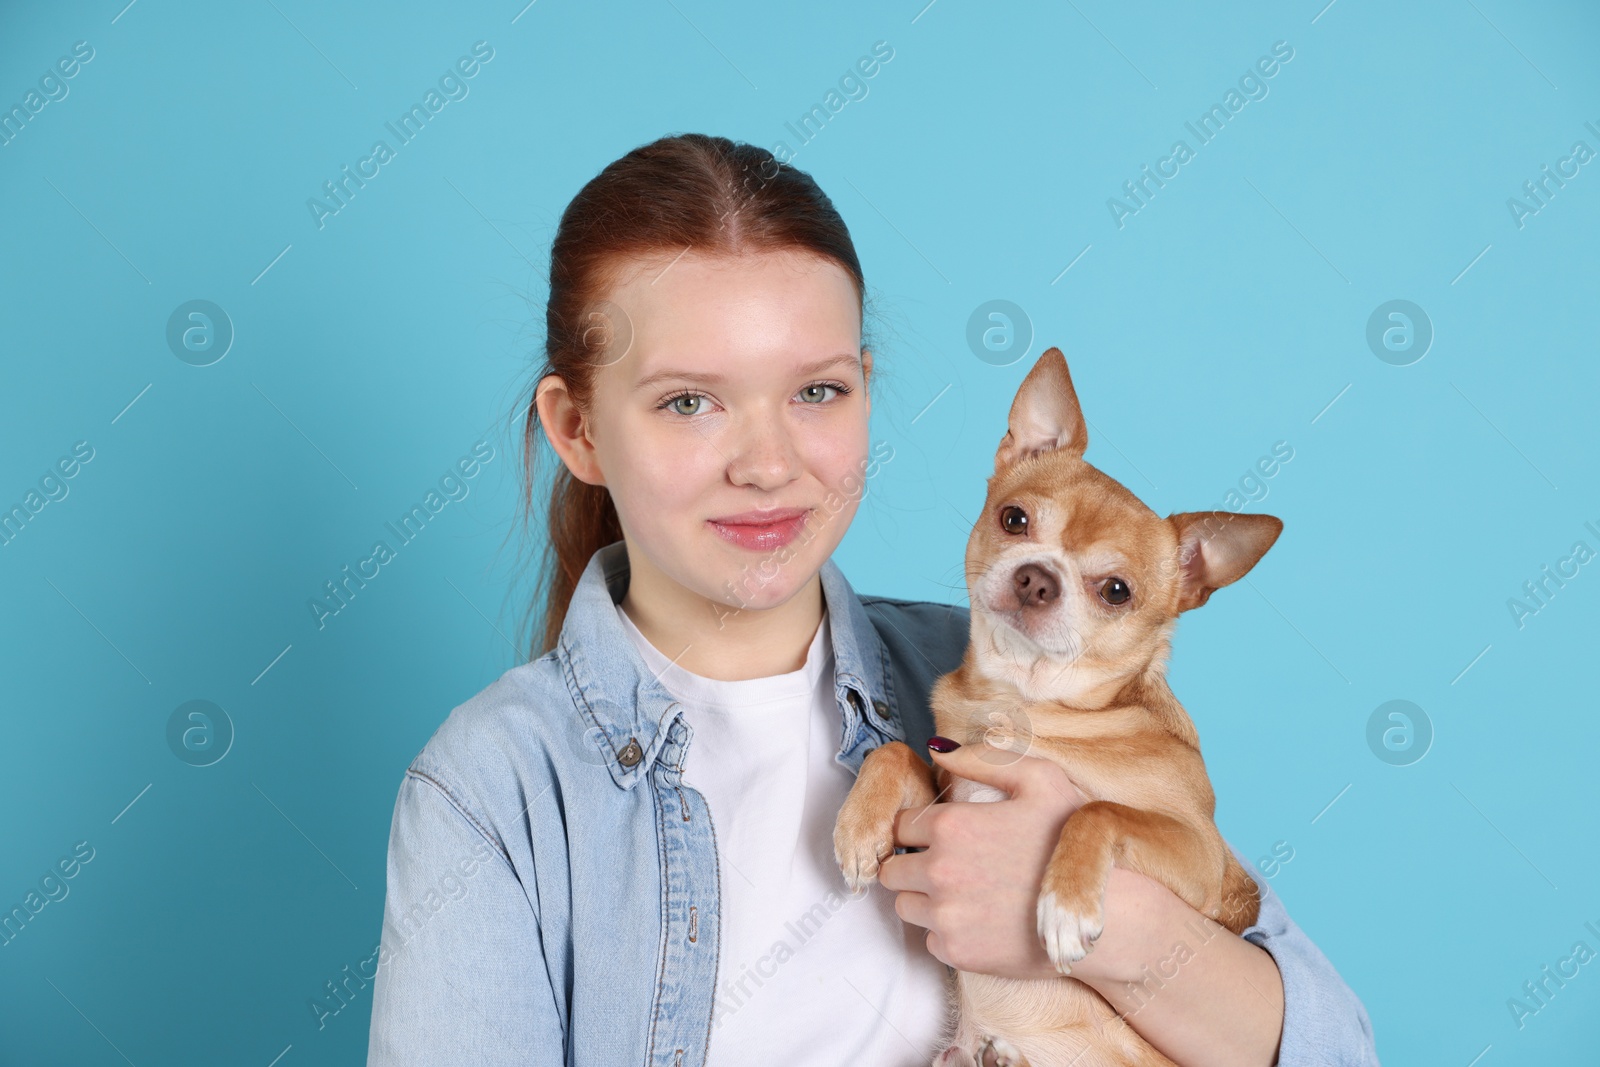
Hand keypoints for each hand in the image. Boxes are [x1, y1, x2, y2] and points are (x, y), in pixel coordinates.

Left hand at [879, 738, 1089, 981]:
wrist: (1105, 915)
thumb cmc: (1072, 844)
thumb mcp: (1040, 780)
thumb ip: (983, 760)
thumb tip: (937, 750)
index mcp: (951, 827)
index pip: (899, 826)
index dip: (920, 828)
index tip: (944, 836)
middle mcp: (940, 872)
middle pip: (893, 869)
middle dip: (915, 864)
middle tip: (952, 866)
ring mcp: (946, 916)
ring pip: (905, 905)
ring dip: (925, 898)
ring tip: (968, 893)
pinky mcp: (957, 952)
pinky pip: (929, 938)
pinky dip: (947, 931)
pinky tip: (981, 920)